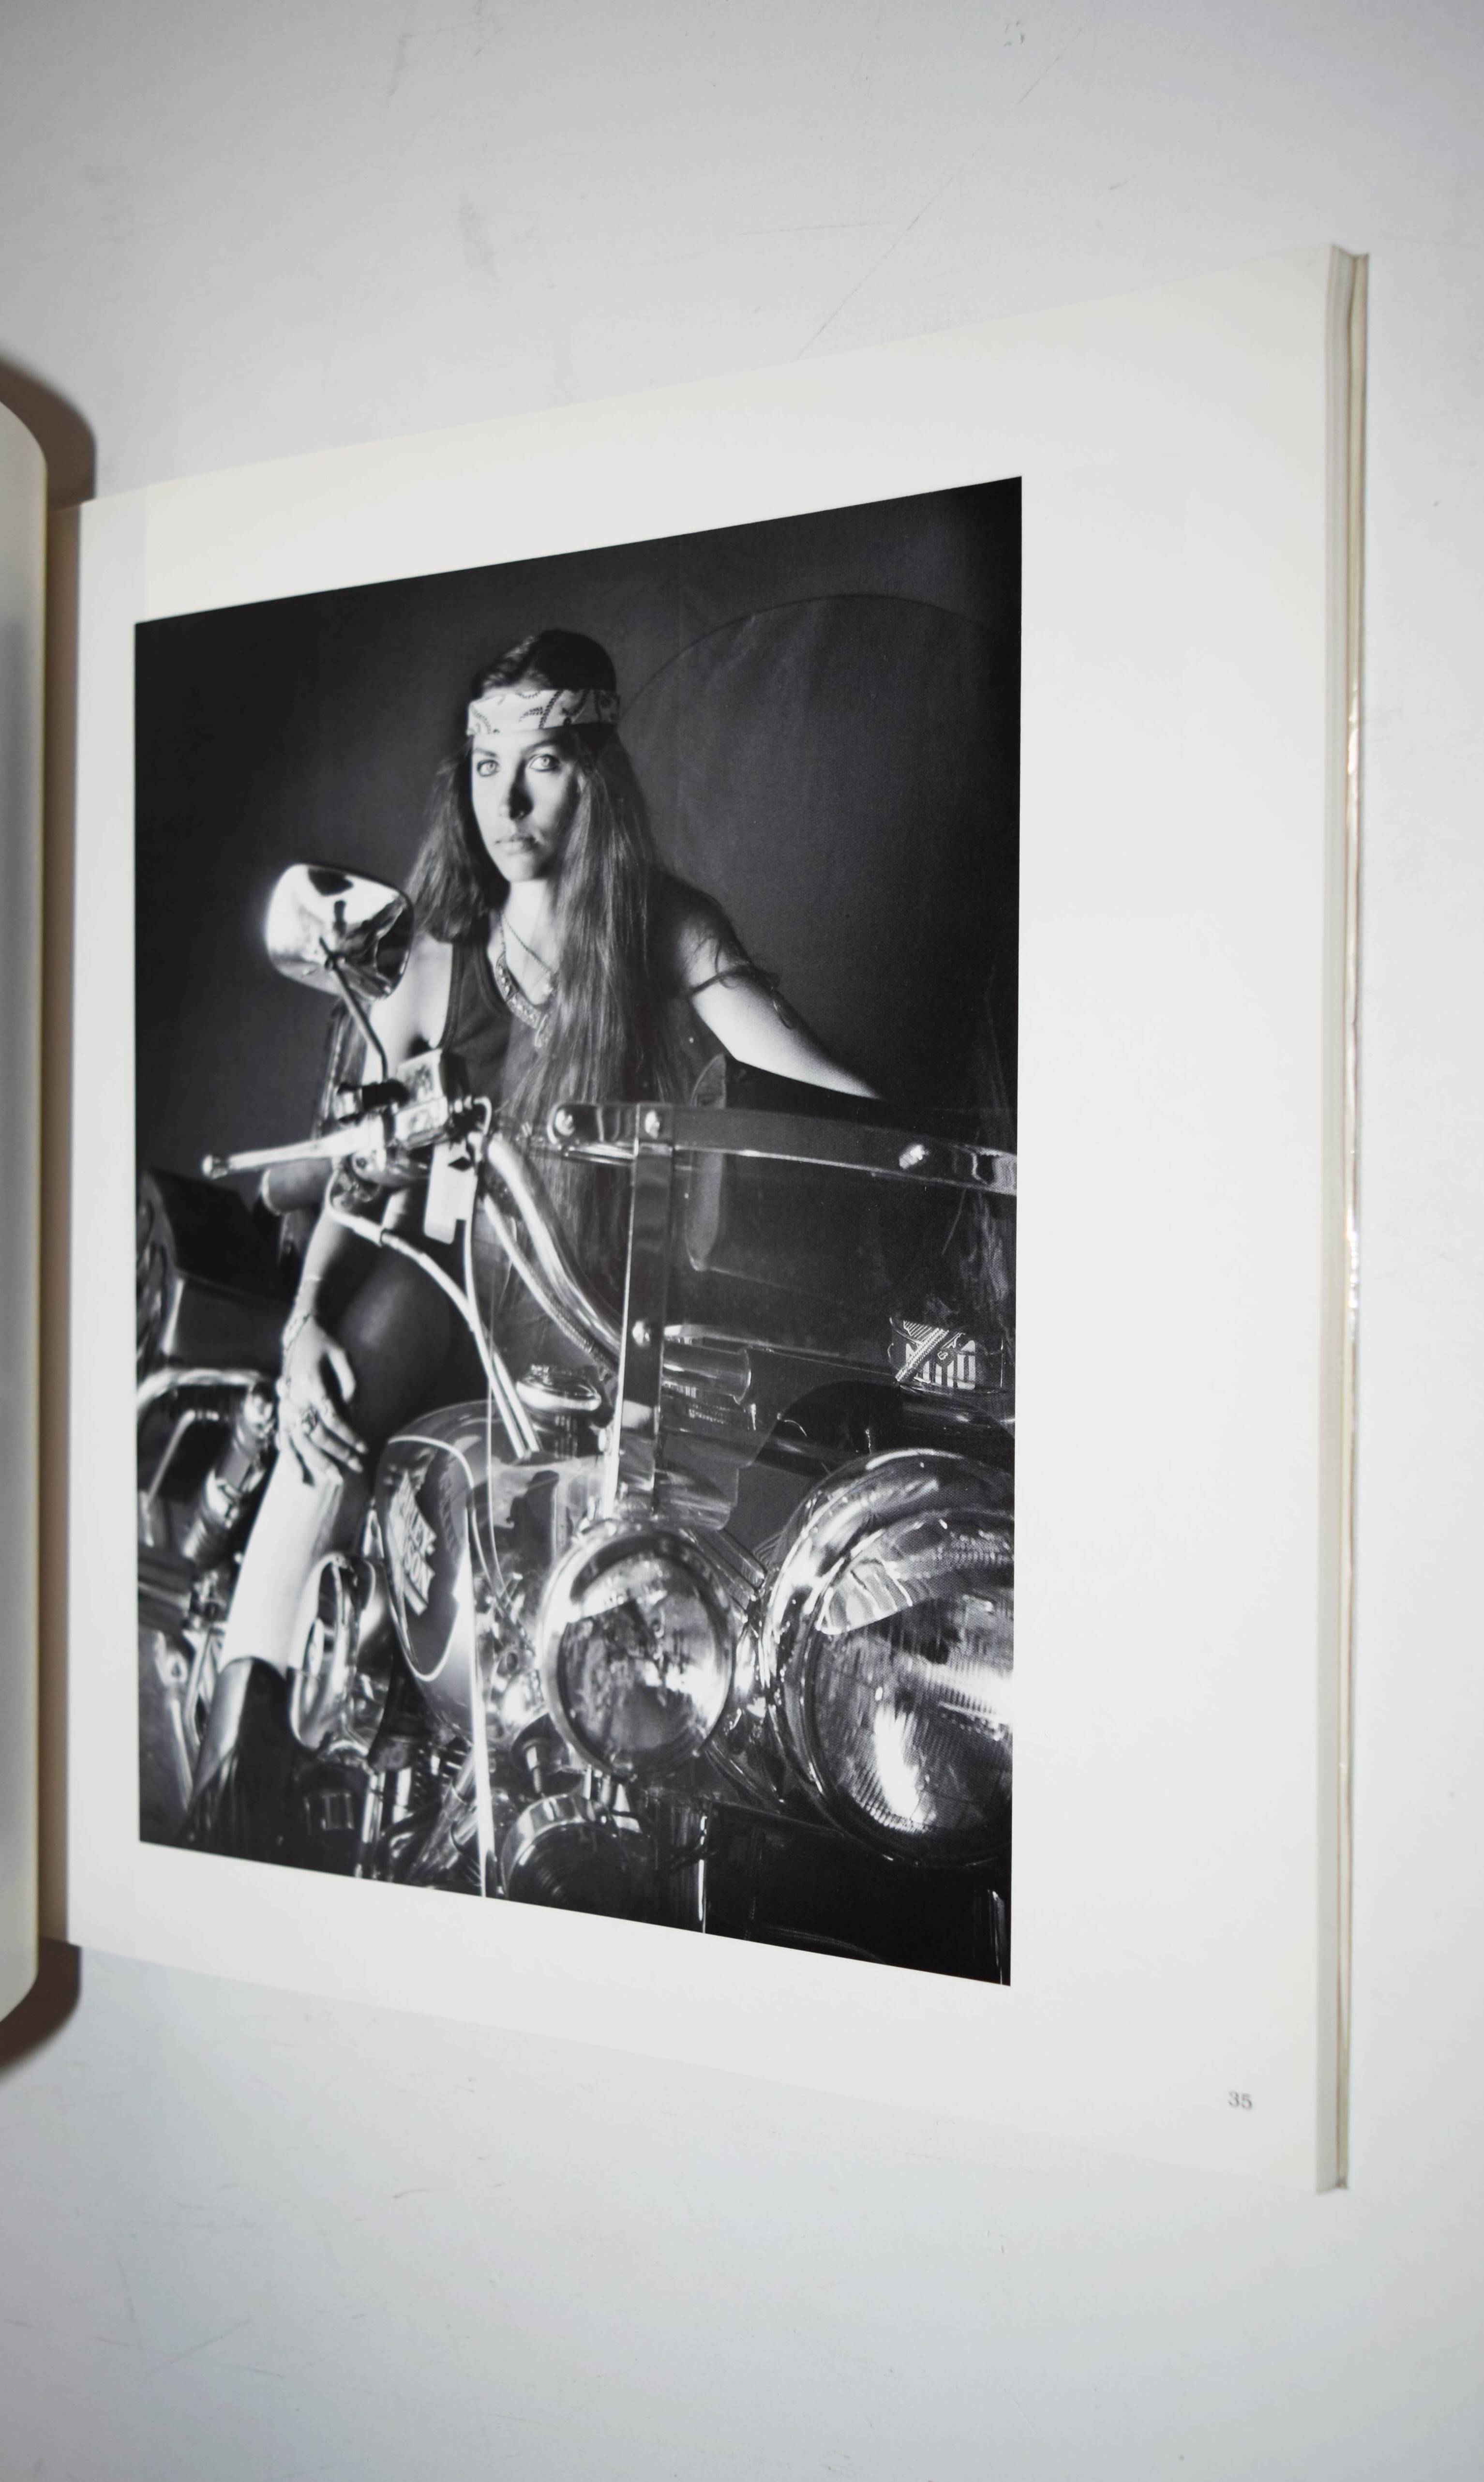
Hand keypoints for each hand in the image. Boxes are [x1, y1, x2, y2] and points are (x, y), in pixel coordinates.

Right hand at [277, 1313, 365, 1484]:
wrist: (298, 1335)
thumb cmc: (324, 1344)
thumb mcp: (341, 1355)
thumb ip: (349, 1382)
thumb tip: (353, 1409)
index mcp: (311, 1383)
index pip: (332, 1418)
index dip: (349, 1435)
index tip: (365, 1447)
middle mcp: (295, 1398)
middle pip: (316, 1434)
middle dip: (338, 1453)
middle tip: (357, 1467)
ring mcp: (286, 1406)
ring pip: (299, 1441)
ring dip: (318, 1462)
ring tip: (336, 1479)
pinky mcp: (282, 1410)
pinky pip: (283, 1439)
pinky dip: (291, 1458)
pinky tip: (300, 1477)